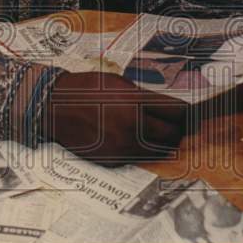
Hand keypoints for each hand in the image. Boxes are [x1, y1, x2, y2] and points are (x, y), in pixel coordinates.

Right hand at [43, 71, 186, 165]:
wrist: (53, 108)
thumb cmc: (85, 89)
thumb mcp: (118, 83)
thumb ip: (143, 96)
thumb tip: (164, 108)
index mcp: (136, 102)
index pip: (177, 112)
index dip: (186, 114)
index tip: (188, 115)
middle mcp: (133, 126)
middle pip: (172, 135)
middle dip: (176, 131)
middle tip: (176, 127)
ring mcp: (123, 146)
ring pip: (158, 152)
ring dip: (162, 144)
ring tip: (158, 135)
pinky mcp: (113, 160)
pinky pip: (138, 159)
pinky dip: (141, 151)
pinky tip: (134, 140)